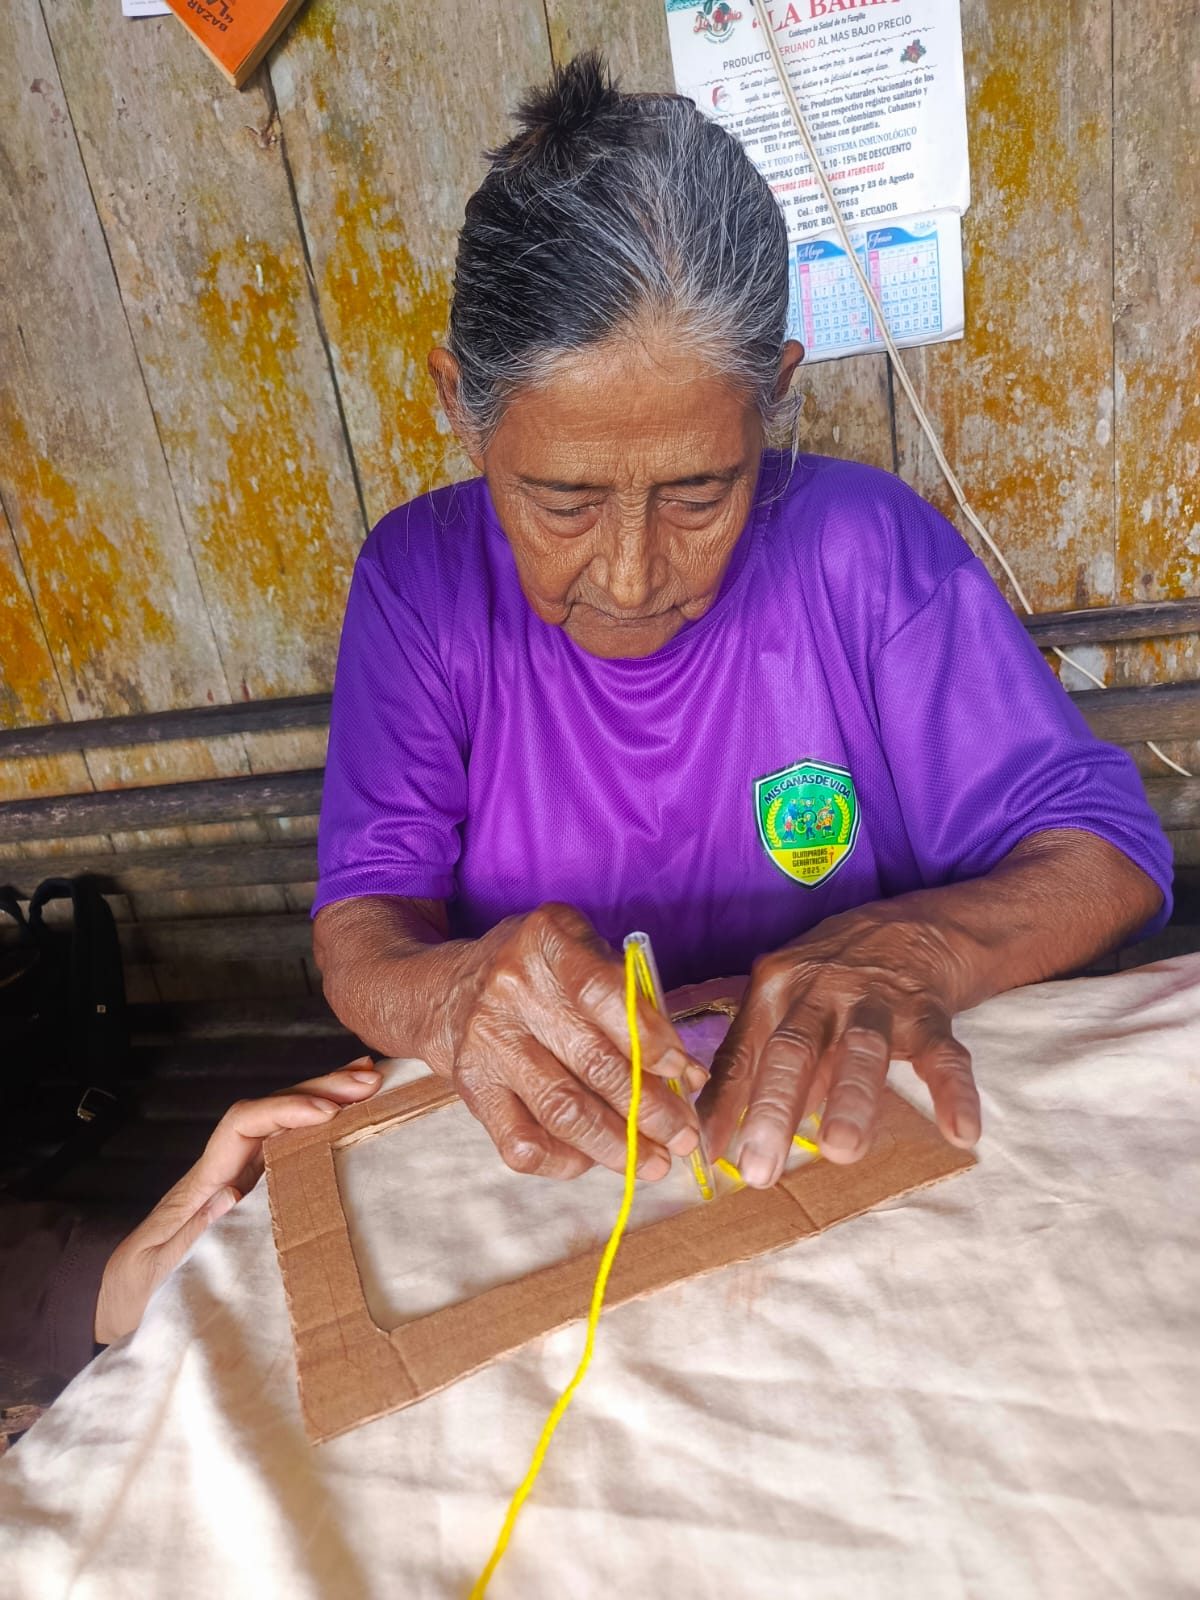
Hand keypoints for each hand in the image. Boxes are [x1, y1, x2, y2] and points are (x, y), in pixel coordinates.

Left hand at [94, 1059, 381, 1344]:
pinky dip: (323, 1126)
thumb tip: (230, 1191)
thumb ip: (191, 1233)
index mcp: (204, 1180)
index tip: (326, 1112)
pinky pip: (293, 1148)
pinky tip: (350, 1112)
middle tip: (367, 1079)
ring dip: (327, 1097)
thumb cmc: (143, 1287)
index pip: (243, 1124)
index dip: (284, 1110)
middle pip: (272, 1111)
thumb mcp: (158, 1269)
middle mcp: (227, 1166)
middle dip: (319, 1089)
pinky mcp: (259, 1190)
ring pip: (285, 1123)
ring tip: (370, 1079)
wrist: (131, 1300)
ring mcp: (245, 1175)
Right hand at [431, 903, 706, 1181]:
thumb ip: (633, 1003)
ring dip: (617, 1144)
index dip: (649, 1038)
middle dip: (649, 1108)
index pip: (602, 993)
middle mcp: (510, 988)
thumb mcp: (583, 954)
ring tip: (654, 1163)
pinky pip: (521, 1141)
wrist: (452, 990)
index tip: (685, 1073)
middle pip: (591, 1061)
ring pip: (561, 1109)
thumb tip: (685, 1076)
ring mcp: (486, 1042)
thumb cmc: (541, 975)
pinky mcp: (472, 1088)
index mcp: (545, 942)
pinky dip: (565, 1161)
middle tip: (684, 1137)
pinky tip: (594, 1160)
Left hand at [700, 904, 981, 1185]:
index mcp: (775, 990)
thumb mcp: (781, 1005)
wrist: (906, 926)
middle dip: (774, 1108)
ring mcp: (875, 1000)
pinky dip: (953, 1092)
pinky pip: (943, 1055)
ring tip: (843, 1150)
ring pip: (862, 1048)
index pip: (742, 1053)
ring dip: (851, 1100)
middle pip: (792, 1048)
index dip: (722, 1105)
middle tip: (760, 1170)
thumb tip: (712, 1138)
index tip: (707, 1155)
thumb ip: (750, 1064)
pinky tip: (961, 1132)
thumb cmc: (828, 979)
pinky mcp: (927, 1012)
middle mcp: (820, 991)